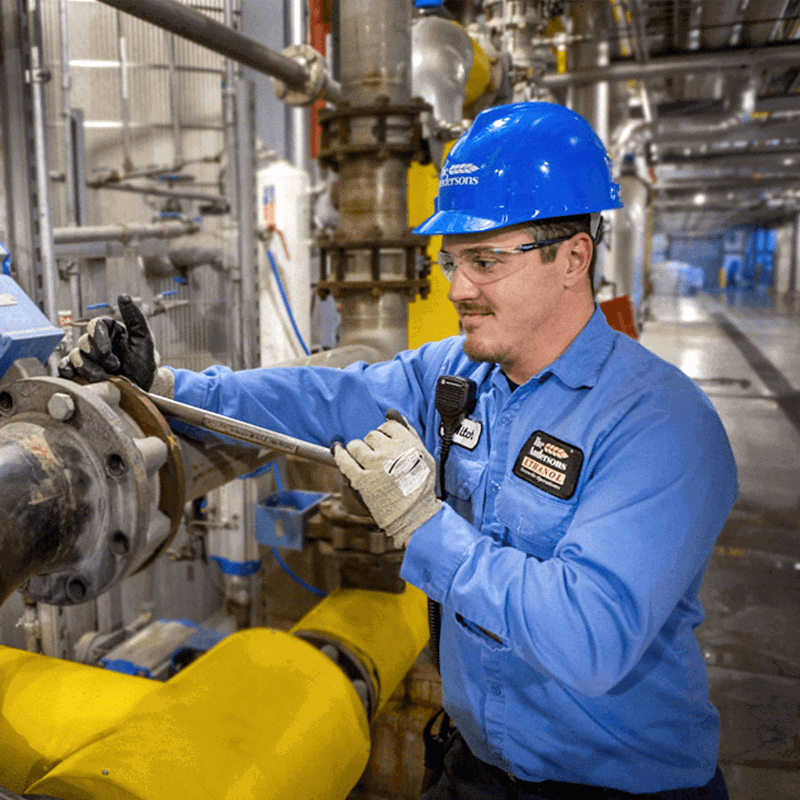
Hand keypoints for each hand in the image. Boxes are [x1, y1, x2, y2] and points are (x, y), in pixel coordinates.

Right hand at [58, 295, 158, 390]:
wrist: (139, 392)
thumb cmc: (143, 366)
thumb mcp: (144, 341)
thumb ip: (135, 318)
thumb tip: (123, 296)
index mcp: (110, 332)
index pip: (96, 324)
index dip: (98, 337)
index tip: (107, 352)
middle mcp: (96, 343)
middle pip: (84, 341)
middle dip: (97, 356)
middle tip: (114, 367)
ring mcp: (87, 358)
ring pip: (75, 356)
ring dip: (87, 368)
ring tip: (104, 377)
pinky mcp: (79, 373)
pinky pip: (64, 367)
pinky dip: (67, 370)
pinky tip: (75, 375)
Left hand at [333, 411, 441, 547]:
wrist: (415, 516)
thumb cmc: (421, 487)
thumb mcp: (424, 455)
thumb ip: (409, 433)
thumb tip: (391, 413)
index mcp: (407, 444)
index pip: (388, 426)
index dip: (385, 433)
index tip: (385, 443)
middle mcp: (390, 451)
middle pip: (372, 435)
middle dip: (373, 444)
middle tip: (378, 457)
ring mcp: (374, 465)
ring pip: (356, 445)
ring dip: (358, 450)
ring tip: (364, 460)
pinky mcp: (361, 480)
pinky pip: (344, 461)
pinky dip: (338, 453)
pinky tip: (337, 448)